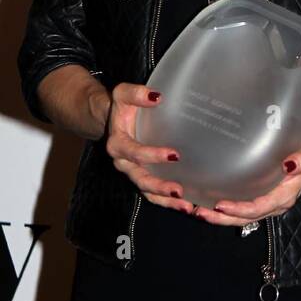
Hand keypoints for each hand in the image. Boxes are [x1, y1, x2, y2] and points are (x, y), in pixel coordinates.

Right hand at [104, 82, 195, 213]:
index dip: (151, 155)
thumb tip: (157, 96)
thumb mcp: (123, 94)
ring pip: (148, 192)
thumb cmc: (121, 107)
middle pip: (141, 179)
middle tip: (179, 190)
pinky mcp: (144, 177)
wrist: (111, 120)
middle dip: (159, 187)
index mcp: (118, 144)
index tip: (173, 155)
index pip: (134, 153)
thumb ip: (136, 94)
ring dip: (166, 200)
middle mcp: (125, 163)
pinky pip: (154, 194)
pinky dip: (168, 201)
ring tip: (186, 206)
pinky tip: (188, 205)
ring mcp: (134, 172)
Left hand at [192, 130, 300, 226]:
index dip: (239, 209)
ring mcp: (266, 201)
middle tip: (200, 213)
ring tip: (198, 211)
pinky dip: (224, 208)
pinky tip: (207, 202)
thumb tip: (290, 164)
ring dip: (220, 216)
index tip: (220, 206)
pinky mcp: (259, 196)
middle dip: (222, 218)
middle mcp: (274, 203)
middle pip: (246, 218)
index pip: (259, 207)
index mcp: (285, 195)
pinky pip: (241, 207)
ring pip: (241, 216)